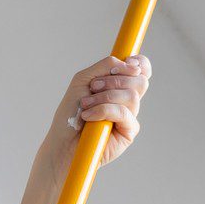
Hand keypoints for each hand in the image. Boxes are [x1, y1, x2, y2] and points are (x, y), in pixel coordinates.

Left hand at [47, 54, 151, 169]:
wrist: (63, 140)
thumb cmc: (70, 111)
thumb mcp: (83, 80)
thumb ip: (105, 66)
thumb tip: (130, 64)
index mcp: (119, 85)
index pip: (141, 70)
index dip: (140, 63)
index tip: (128, 62)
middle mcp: (127, 100)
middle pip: (140, 82)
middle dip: (114, 81)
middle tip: (93, 88)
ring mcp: (130, 116)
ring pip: (132, 96)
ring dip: (105, 97)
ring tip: (86, 105)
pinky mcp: (129, 132)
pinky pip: (124, 113)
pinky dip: (104, 110)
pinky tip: (89, 117)